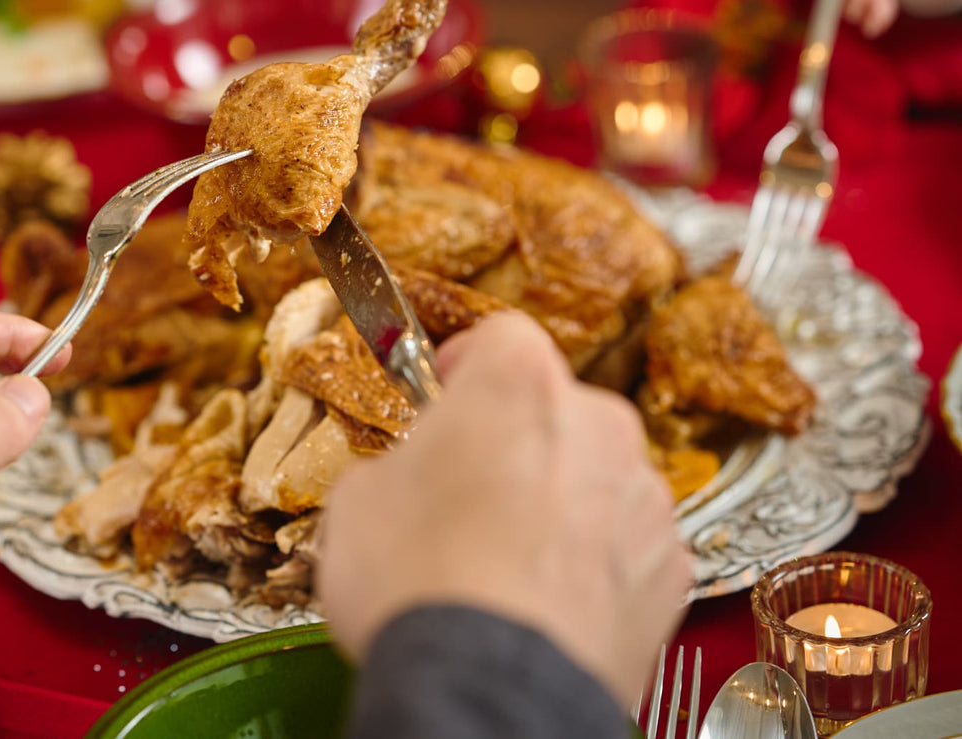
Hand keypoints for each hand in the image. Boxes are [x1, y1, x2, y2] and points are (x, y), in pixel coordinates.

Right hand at [317, 312, 690, 709]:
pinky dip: (594, 565)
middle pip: (556, 409)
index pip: (500, 336)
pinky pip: (625, 547)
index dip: (465, 366)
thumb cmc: (418, 583)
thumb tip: (407, 475)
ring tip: (504, 562)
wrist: (485, 690)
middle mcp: (597, 425)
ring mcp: (642, 500)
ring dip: (560, 502)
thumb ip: (399, 460)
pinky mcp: (669, 572)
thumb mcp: (357, 499)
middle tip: (466, 491)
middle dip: (516, 440)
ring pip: (596, 478)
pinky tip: (544, 603)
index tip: (444, 394)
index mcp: (518, 384)